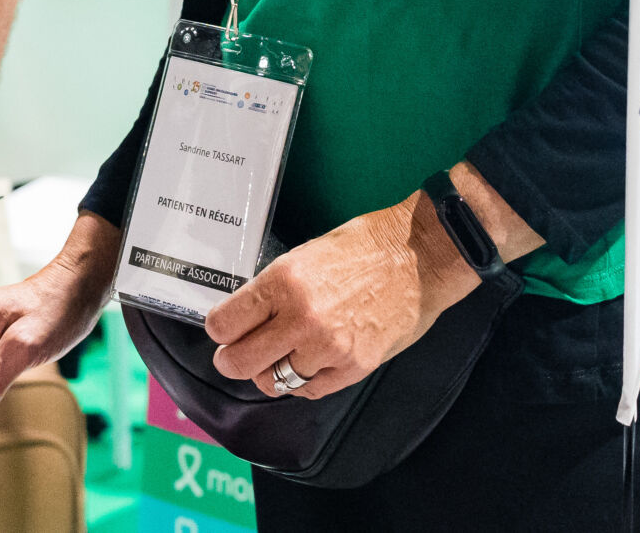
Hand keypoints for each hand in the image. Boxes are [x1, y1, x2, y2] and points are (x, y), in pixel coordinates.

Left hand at [204, 192, 477, 399]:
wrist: (420, 257)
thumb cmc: (363, 248)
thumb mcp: (303, 256)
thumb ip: (273, 290)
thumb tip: (244, 317)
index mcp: (283, 281)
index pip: (225, 323)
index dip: (219, 329)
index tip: (223, 330)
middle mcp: (301, 318)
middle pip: (240, 362)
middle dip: (232, 360)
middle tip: (235, 355)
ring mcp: (328, 348)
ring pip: (274, 382)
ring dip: (271, 372)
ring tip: (278, 357)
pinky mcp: (353, 368)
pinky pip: (310, 391)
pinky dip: (302, 382)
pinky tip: (307, 364)